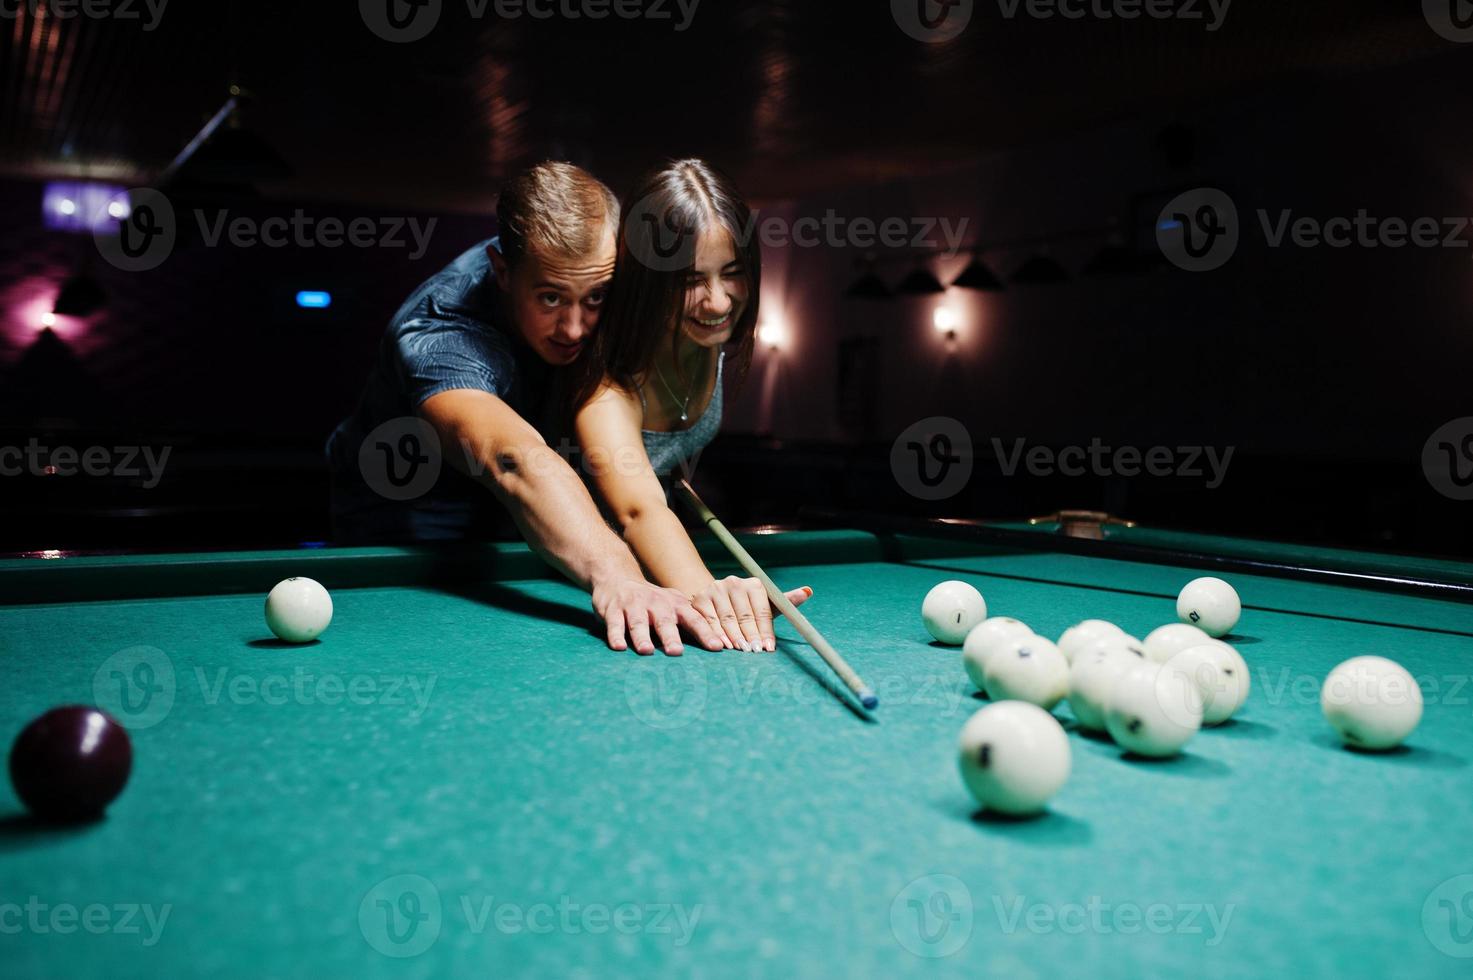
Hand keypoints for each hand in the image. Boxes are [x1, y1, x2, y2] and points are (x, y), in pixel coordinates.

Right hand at [591, 577, 723, 655]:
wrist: (618, 578)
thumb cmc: (653, 602)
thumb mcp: (673, 606)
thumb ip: (691, 623)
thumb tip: (720, 645)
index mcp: (675, 605)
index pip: (694, 620)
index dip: (706, 633)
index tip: (718, 647)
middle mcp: (656, 604)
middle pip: (665, 622)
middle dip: (671, 637)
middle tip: (677, 652)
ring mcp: (634, 606)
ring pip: (638, 623)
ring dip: (642, 637)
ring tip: (646, 651)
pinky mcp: (613, 610)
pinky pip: (614, 624)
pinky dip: (615, 635)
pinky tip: (619, 647)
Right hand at [690, 576, 813, 652]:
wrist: (715, 598)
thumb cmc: (746, 606)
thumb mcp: (766, 604)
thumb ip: (786, 601)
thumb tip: (809, 591)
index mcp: (754, 584)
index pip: (761, 610)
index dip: (765, 630)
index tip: (768, 647)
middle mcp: (734, 583)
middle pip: (744, 615)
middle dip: (751, 635)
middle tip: (755, 651)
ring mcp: (715, 589)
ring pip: (727, 618)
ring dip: (734, 636)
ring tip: (741, 650)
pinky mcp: (700, 598)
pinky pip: (709, 619)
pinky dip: (716, 633)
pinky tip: (723, 645)